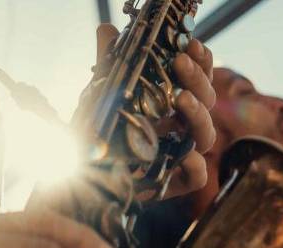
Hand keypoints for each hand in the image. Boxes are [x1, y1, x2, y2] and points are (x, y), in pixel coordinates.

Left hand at [95, 24, 215, 198]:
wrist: (76, 170)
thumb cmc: (93, 129)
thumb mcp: (101, 93)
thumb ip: (108, 63)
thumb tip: (106, 28)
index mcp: (169, 104)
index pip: (197, 80)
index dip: (200, 62)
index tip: (190, 44)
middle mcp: (178, 127)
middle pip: (206, 102)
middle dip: (197, 79)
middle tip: (179, 62)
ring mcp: (177, 154)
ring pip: (206, 136)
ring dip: (199, 113)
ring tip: (179, 99)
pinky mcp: (171, 182)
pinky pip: (196, 176)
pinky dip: (195, 165)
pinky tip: (185, 155)